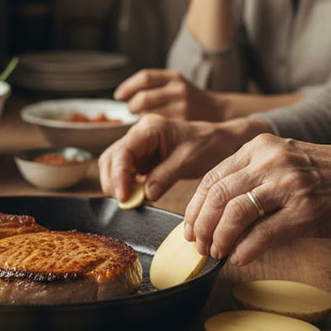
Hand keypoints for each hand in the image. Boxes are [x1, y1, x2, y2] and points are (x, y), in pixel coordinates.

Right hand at [98, 115, 268, 201]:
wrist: (219, 142)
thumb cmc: (207, 145)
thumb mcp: (188, 161)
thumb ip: (164, 176)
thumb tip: (145, 194)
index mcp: (150, 127)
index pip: (122, 152)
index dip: (118, 175)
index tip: (124, 197)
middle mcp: (139, 134)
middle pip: (111, 157)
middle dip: (113, 181)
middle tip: (123, 202)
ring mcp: (138, 145)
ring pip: (114, 165)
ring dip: (117, 184)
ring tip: (128, 201)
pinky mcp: (141, 158)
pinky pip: (125, 172)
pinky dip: (126, 185)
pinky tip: (134, 196)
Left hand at [114, 69, 226, 120]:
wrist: (220, 112)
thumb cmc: (191, 100)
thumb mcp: (177, 84)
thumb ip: (155, 86)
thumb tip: (123, 96)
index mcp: (175, 77)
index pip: (144, 78)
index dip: (127, 87)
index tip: (119, 95)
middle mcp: (179, 90)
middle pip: (143, 98)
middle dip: (132, 106)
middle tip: (131, 110)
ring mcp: (182, 107)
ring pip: (148, 113)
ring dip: (140, 118)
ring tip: (141, 119)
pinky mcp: (184, 122)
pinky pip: (158, 125)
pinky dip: (150, 126)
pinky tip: (151, 127)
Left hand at [182, 134, 330, 264]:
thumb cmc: (325, 176)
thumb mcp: (282, 162)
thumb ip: (250, 178)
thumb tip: (213, 213)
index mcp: (259, 147)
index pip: (212, 177)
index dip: (195, 207)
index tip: (189, 227)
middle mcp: (271, 161)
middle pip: (218, 195)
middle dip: (201, 225)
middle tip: (198, 245)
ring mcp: (289, 185)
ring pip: (236, 213)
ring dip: (220, 238)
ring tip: (217, 252)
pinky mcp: (306, 210)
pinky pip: (264, 233)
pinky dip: (246, 249)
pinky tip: (240, 258)